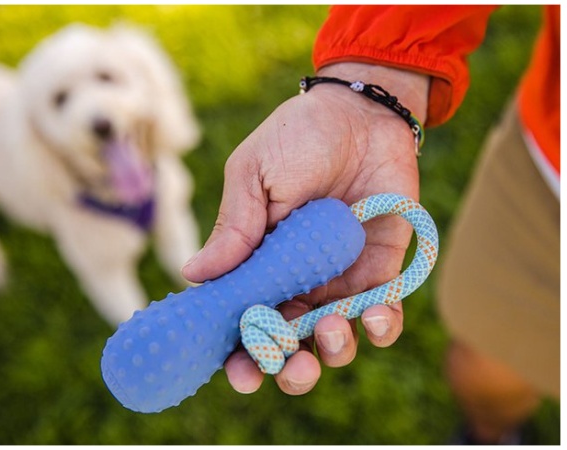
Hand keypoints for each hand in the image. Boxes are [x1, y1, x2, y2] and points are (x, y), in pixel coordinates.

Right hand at [182, 63, 428, 394]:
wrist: (358, 113)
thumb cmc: (297, 138)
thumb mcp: (254, 177)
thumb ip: (233, 229)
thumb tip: (193, 275)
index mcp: (258, 263)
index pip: (245, 321)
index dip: (240, 354)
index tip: (240, 373)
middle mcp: (298, 280)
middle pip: (289, 344)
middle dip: (288, 368)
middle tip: (289, 365)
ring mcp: (339, 278)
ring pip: (334, 340)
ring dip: (331, 350)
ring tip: (328, 328)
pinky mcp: (380, 268)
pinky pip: (382, 314)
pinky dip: (380, 327)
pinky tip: (373, 318)